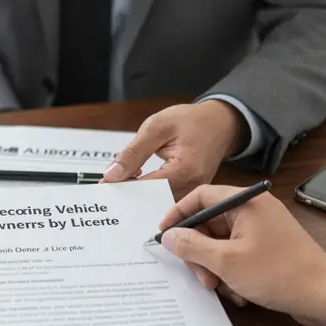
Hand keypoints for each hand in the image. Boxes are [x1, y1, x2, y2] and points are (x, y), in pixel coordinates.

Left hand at [102, 100, 247, 198]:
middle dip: (129, 197)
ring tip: (120, 190)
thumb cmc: (192, 121)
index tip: (104, 187)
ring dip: (138, 198)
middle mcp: (192, 186)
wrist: (220, 123)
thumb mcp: (157, 127)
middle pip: (152, 201)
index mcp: (185, 169)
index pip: (146, 187)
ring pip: (158, 204)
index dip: (123, 188)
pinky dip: (149, 195)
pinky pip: (166, 200)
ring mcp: (193, 193)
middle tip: (108, 193)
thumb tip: (112, 175)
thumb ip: (133, 152)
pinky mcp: (191, 193)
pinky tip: (135, 187)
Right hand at [157, 184, 325, 322]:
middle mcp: (254, 211)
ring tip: (221, 287)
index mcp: (245, 203)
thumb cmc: (278, 273)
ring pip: (220, 244)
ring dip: (214, 268)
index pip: (201, 196)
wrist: (323, 295)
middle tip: (199, 274)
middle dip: (199, 252)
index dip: (178, 214)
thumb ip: (191, 246)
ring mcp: (261, 230)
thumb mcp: (225, 261)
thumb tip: (169, 236)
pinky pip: (235, 255)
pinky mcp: (267, 248)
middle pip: (209, 223)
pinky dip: (230, 273)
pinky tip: (238, 291)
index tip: (164, 235)